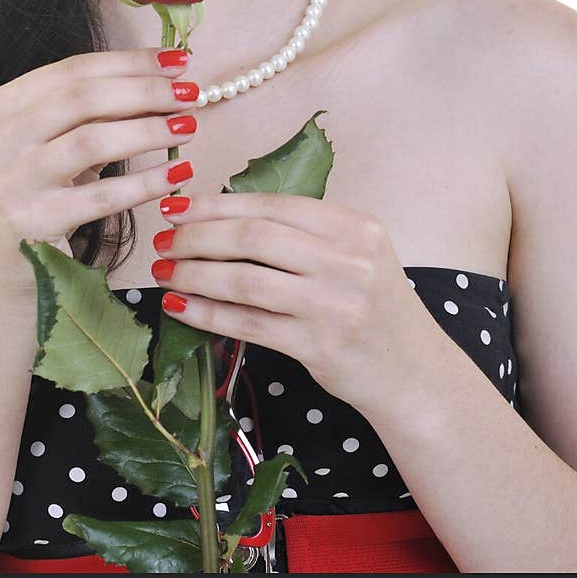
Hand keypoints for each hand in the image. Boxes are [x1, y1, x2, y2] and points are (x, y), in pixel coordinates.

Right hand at [0, 46, 201, 299]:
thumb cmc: (36, 198)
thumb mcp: (47, 146)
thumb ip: (88, 113)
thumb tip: (164, 79)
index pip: (70, 71)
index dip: (129, 62)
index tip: (177, 60)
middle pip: (81, 98)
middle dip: (144, 90)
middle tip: (191, 93)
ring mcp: (10, 185)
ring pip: (92, 140)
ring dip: (149, 129)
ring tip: (189, 126)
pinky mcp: (34, 225)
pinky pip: (104, 196)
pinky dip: (147, 181)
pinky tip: (179, 172)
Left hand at [151, 191, 426, 413]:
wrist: (413, 373)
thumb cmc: (372, 307)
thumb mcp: (355, 255)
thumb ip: (304, 235)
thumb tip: (221, 216)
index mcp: (354, 226)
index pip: (272, 205)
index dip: (217, 204)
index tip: (177, 207)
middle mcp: (348, 260)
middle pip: (254, 236)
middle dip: (197, 236)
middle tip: (163, 241)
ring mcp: (334, 304)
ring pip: (245, 280)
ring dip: (194, 274)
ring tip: (163, 272)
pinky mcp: (319, 346)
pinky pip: (249, 324)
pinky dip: (207, 314)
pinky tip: (181, 306)